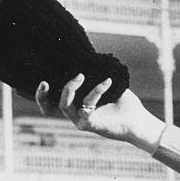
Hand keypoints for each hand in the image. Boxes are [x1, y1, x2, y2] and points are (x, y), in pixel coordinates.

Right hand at [35, 74, 164, 152]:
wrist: (138, 120)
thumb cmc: (124, 104)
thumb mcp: (108, 85)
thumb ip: (96, 74)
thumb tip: (88, 54)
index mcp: (76, 106)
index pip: (52, 102)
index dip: (41, 95)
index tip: (41, 79)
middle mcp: (75, 114)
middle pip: (48, 108)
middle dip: (42, 96)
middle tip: (45, 82)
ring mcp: (81, 121)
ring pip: (64, 105)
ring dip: (70, 88)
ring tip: (81, 75)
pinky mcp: (90, 125)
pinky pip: (87, 106)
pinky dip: (96, 91)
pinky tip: (107, 82)